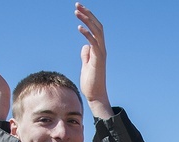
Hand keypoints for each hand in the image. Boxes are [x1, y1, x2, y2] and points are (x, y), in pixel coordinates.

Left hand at [76, 3, 110, 118]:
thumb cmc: (91, 83)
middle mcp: (102, 49)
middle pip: (97, 26)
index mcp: (98, 49)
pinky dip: (87, 34)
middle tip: (77, 4)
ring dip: (87, 20)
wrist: (95, 96)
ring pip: (97, 32)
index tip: (79, 10)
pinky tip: (79, 28)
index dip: (88, 18)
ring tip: (77, 11)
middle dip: (87, 14)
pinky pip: (94, 43)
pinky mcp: (98, 59)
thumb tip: (84, 46)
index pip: (95, 29)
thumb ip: (86, 55)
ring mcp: (101, 54)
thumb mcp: (86, 65)